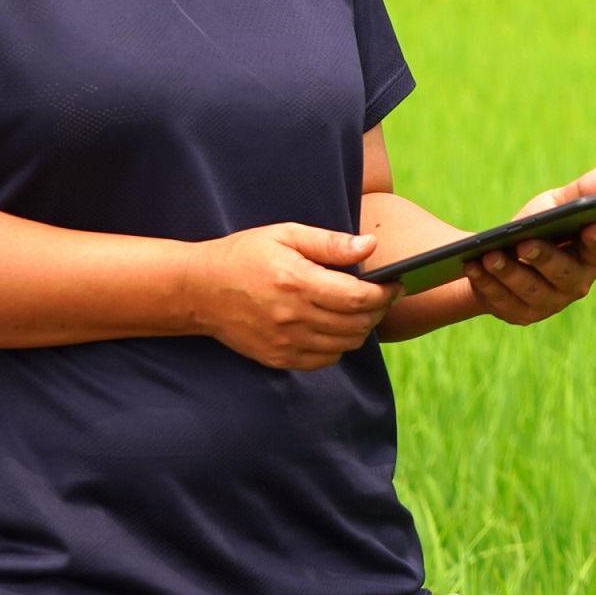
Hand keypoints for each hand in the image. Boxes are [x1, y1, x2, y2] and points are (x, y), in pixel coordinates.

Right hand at [189, 223, 396, 369]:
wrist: (199, 289)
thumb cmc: (245, 254)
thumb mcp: (286, 234)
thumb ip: (330, 243)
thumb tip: (370, 247)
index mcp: (296, 282)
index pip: (357, 298)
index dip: (385, 293)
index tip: (396, 283)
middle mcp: (292, 317)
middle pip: (357, 324)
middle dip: (378, 310)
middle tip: (383, 295)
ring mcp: (285, 342)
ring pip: (345, 345)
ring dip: (361, 329)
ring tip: (360, 309)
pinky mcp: (278, 358)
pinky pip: (324, 361)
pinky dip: (338, 346)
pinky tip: (334, 327)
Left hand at [466, 162, 595, 327]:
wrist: (501, 254)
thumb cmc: (539, 226)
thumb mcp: (557, 204)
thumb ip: (585, 189)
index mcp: (592, 255)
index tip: (590, 226)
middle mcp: (576, 284)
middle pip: (564, 273)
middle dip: (544, 258)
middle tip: (524, 243)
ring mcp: (548, 303)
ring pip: (530, 290)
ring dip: (508, 272)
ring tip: (488, 254)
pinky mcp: (519, 314)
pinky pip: (503, 301)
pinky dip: (486, 283)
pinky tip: (473, 266)